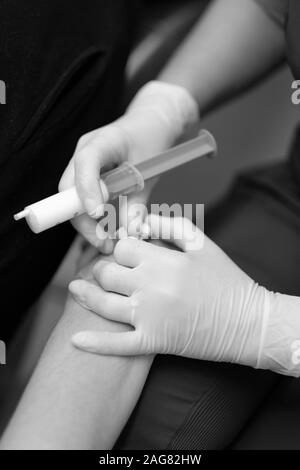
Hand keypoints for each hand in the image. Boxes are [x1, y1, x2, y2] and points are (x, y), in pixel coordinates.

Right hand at [59, 81, 198, 250]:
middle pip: (70, 190)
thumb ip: (138, 204)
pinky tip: (108, 231)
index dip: (87, 191)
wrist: (151, 123)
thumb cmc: (153, 140)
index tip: (98, 214)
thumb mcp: (151, 172)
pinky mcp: (86, 177)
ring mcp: (82, 164)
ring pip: (73, 200)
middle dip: (84, 220)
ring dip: (88, 224)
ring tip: (109, 243)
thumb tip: (130, 234)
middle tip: (106, 243)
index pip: (85, 164)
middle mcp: (84, 152)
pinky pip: (82, 201)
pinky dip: (93, 219)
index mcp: (102, 141)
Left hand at [69, 215, 268, 369]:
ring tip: (74, 288)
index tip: (122, 250)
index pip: (122, 247)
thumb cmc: (225, 279)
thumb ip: (170, 225)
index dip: (119, 246)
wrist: (246, 322)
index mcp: (162, 260)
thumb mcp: (202, 243)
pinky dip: (95, 344)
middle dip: (103, 268)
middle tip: (105, 269)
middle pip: (108, 273)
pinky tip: (77, 340)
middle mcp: (150, 287)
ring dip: (86, 295)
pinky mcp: (152, 342)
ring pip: (104, 304)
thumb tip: (140, 222)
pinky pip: (117, 345)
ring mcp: (149, 317)